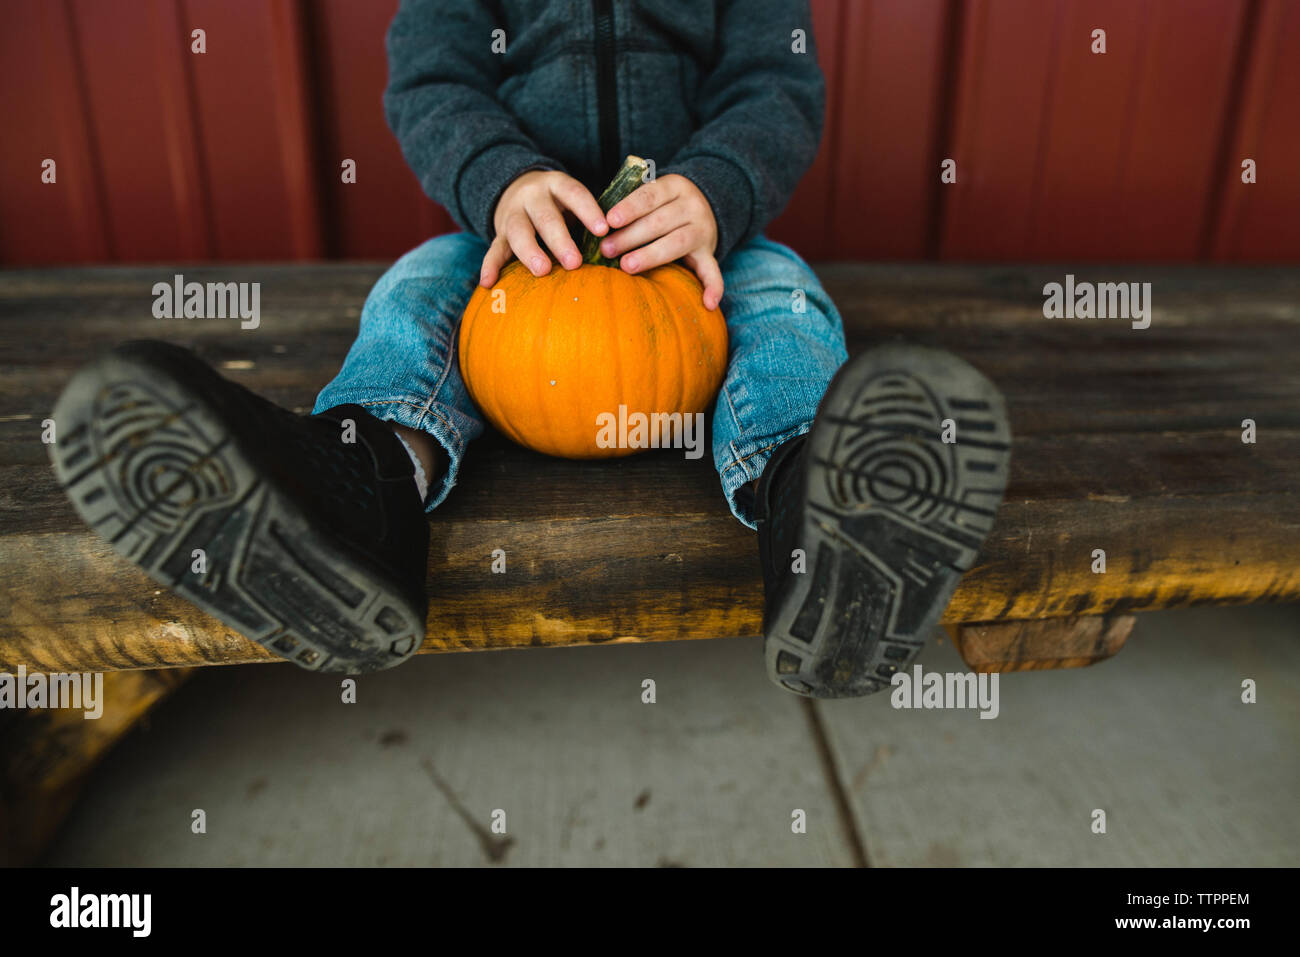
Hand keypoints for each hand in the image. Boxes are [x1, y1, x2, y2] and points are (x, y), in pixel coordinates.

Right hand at [480, 170, 607, 285]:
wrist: (515, 188)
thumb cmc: (557, 203)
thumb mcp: (570, 199)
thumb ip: (587, 217)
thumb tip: (616, 245)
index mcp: (555, 185)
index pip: (573, 193)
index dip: (587, 210)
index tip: (602, 230)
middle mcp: (532, 196)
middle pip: (545, 217)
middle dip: (560, 240)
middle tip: (575, 262)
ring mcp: (513, 214)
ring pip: (519, 231)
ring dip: (530, 251)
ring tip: (542, 270)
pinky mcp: (499, 233)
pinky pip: (493, 249)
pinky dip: (489, 266)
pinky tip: (488, 283)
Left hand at [598, 173, 722, 309]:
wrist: (707, 204)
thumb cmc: (663, 204)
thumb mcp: (653, 195)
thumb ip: (632, 205)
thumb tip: (598, 225)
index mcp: (675, 186)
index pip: (650, 195)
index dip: (630, 207)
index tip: (610, 220)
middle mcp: (692, 206)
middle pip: (661, 221)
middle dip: (631, 236)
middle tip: (606, 249)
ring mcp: (703, 230)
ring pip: (678, 242)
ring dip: (651, 255)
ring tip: (626, 266)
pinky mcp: (710, 252)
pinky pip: (713, 270)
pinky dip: (714, 287)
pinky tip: (708, 304)